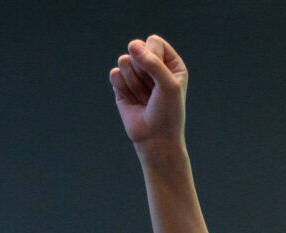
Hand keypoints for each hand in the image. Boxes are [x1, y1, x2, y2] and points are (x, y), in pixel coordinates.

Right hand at [109, 35, 186, 149]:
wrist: (155, 139)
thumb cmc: (168, 113)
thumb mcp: (168, 85)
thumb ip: (153, 62)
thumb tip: (132, 45)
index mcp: (171, 63)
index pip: (153, 41)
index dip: (152, 56)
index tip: (160, 77)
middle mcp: (153, 66)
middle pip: (136, 48)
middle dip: (142, 71)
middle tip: (153, 91)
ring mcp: (136, 74)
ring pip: (124, 61)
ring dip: (134, 83)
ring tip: (145, 98)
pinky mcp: (121, 84)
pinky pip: (114, 74)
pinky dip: (123, 89)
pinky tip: (134, 101)